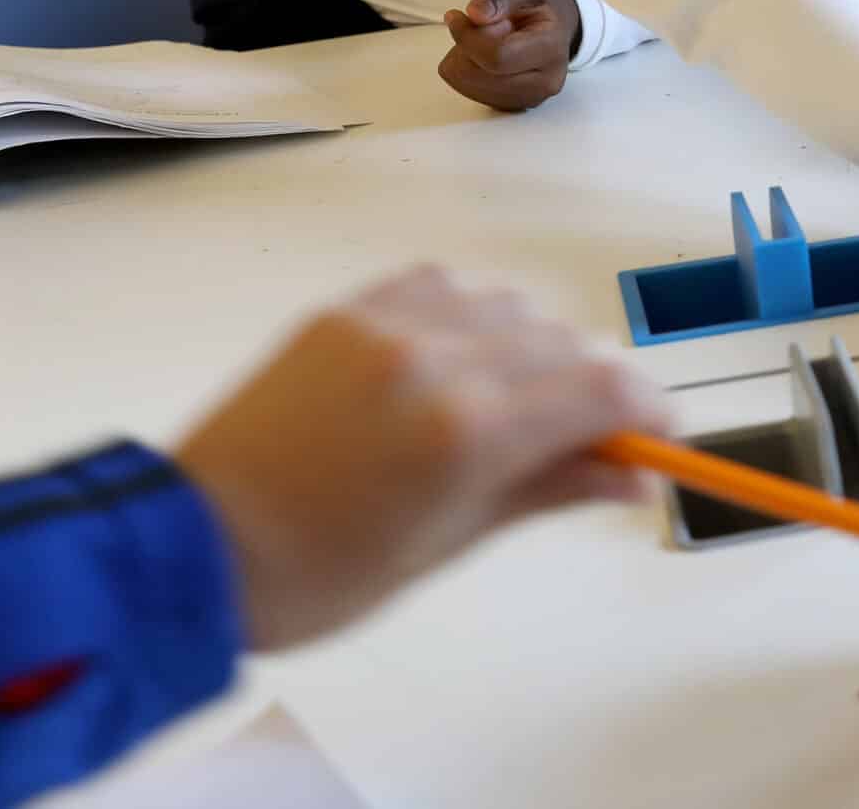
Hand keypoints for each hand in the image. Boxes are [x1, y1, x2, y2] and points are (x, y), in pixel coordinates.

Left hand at [174, 265, 667, 649]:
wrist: (197, 544)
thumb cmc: (320, 572)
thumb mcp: (448, 543)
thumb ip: (549, 489)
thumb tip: (633, 477)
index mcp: (467, 431)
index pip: (601, 392)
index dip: (647, 411)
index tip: (661, 437)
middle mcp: (439, 359)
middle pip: (565, 346)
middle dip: (593, 389)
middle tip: (591, 438)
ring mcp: (391, 324)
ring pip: (511, 306)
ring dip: (534, 349)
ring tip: (512, 403)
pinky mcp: (350, 309)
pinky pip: (445, 285)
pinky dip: (472, 315)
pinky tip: (459, 358)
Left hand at [439, 0, 579, 110]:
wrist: (554, 24)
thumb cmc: (538, 3)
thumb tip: (476, 14)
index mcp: (551, 49)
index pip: (496, 56)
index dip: (467, 36)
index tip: (457, 16)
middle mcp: (545, 82)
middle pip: (478, 75)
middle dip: (465, 46)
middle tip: (478, 26)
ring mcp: (529, 99)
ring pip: (467, 85)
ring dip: (463, 58)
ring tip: (483, 39)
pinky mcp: (511, 105)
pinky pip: (467, 93)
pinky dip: (465, 71)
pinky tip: (481, 56)